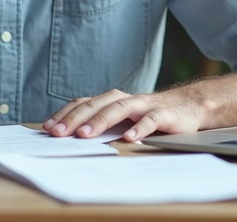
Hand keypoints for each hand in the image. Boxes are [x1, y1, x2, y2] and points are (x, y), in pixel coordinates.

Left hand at [42, 88, 211, 141]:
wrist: (189, 107)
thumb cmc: (150, 115)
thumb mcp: (124, 119)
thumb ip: (103, 124)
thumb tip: (71, 138)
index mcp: (112, 100)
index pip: (84, 103)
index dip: (65, 114)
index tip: (47, 128)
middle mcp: (125, 99)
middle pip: (97, 104)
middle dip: (75, 118)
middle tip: (58, 133)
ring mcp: (145, 105)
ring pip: (120, 108)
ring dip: (101, 121)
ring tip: (85, 134)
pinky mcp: (165, 114)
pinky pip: (151, 119)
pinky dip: (140, 128)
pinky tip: (129, 138)